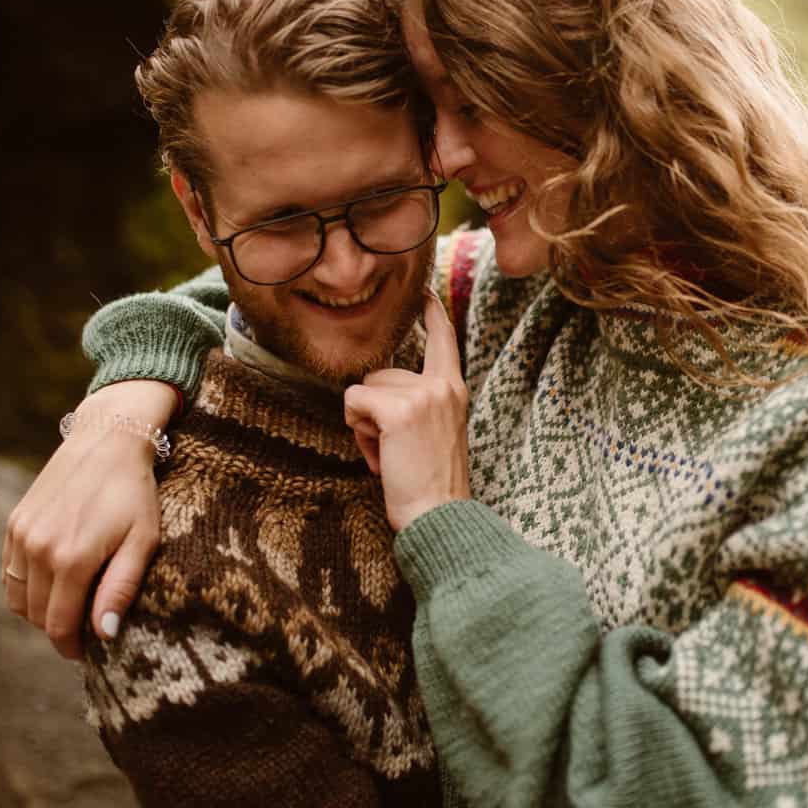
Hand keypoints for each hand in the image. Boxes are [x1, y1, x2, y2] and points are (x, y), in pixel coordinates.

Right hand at [2, 380, 178, 658]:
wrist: (108, 440)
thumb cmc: (134, 493)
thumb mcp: (143, 541)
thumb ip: (120, 589)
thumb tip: (103, 634)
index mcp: (71, 558)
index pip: (59, 626)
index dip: (72, 648)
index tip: (88, 652)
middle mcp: (39, 549)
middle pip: (38, 616)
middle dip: (59, 629)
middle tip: (85, 627)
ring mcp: (22, 535)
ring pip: (20, 598)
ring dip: (41, 610)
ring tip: (71, 604)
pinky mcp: (16, 523)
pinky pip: (12, 574)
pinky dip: (27, 587)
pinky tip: (54, 581)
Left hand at [343, 292, 469, 531]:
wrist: (441, 517)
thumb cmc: (432, 484)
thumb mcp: (435, 432)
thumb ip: (418, 403)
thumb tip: (372, 389)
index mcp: (454, 390)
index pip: (444, 339)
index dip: (431, 313)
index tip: (424, 291)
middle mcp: (441, 385)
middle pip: (380, 372)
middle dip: (374, 409)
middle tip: (395, 448)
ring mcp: (422, 394)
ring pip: (363, 389)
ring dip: (364, 424)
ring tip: (391, 454)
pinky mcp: (399, 409)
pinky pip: (353, 403)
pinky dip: (358, 432)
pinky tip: (381, 457)